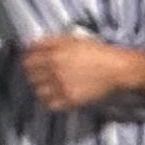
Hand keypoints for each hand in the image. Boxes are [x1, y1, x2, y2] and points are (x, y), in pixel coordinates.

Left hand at [21, 36, 144, 110]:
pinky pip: (50, 104)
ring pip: (38, 91)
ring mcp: (61, 86)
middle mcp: (55, 70)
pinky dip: (49, 101)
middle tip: (41, 73)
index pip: (28, 59)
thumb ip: (50, 41)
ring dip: (40, 87)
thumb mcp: (73, 39)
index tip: (33, 61)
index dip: (28, 60)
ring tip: (48, 85)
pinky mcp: (70, 100)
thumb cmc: (97, 51)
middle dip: (33, 74)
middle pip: (30, 75)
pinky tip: (55, 96)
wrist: (116, 68)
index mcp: (54, 53)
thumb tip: (31, 44)